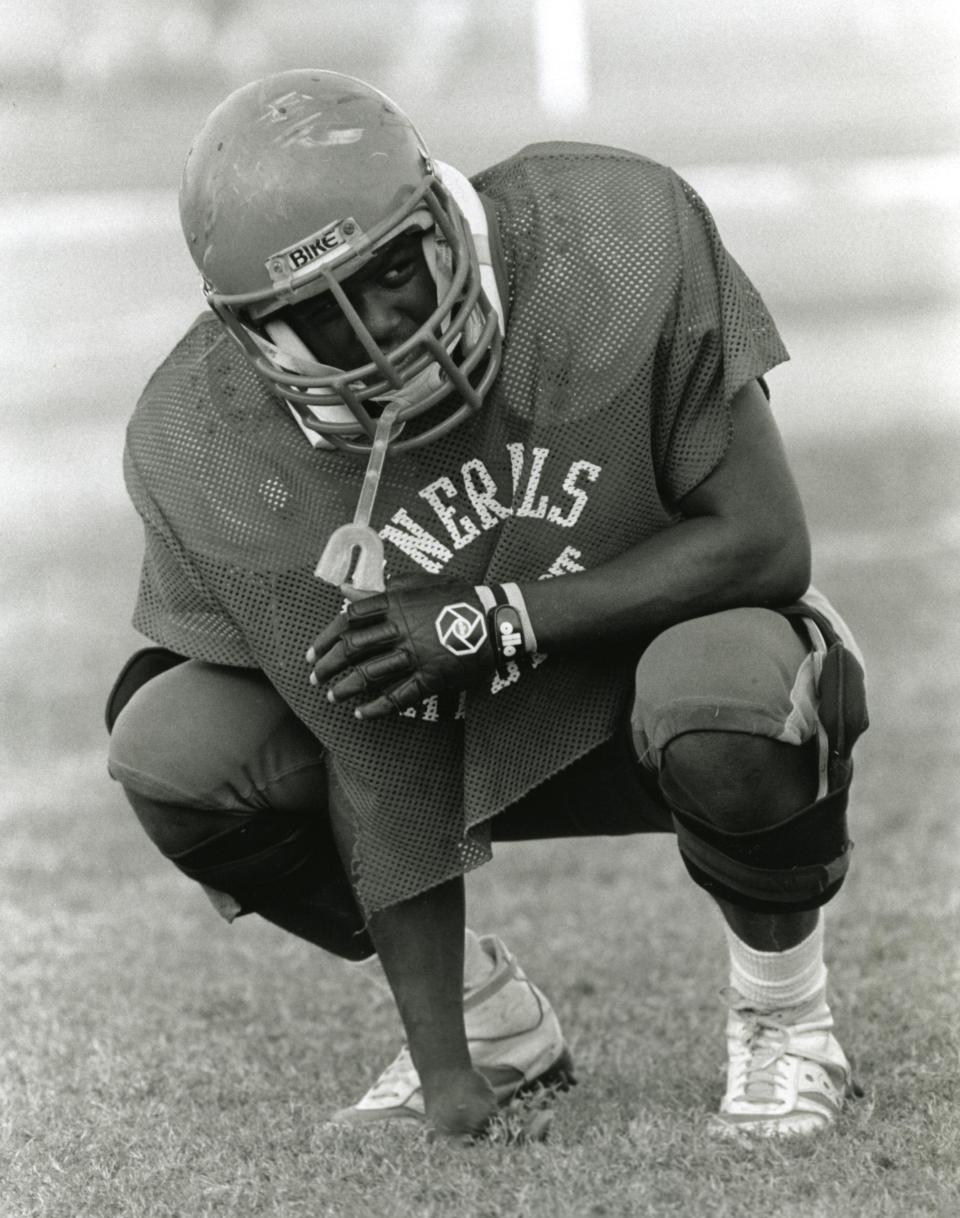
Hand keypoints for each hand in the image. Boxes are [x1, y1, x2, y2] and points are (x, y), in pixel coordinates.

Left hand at [306, 584, 497, 718]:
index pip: (349, 618)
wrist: (496, 619)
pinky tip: (362, 714)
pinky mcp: (430, 678)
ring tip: (331, 696)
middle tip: (314, 676)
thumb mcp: (420, 583)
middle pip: (352, 648)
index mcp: (395, 603)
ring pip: (369, 674)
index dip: (326, 636)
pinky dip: (376, 708)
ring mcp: (415, 655)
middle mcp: (400, 629)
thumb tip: (345, 589)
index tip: (313, 650)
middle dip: (327, 665)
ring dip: (345, 688)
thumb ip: (382, 588)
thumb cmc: (458, 597)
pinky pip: (398, 697)